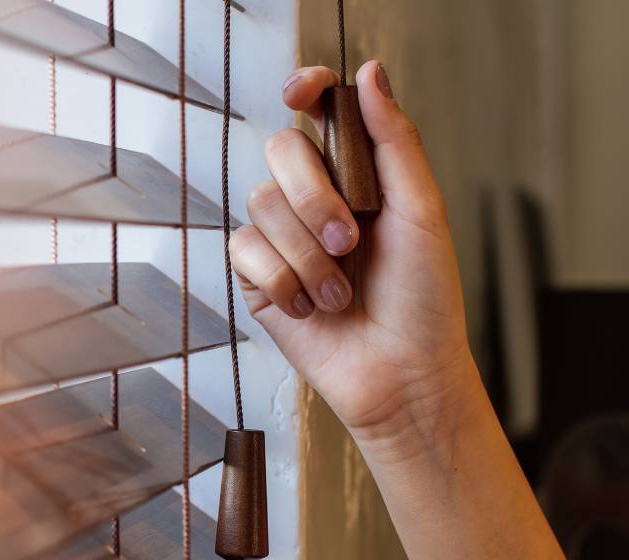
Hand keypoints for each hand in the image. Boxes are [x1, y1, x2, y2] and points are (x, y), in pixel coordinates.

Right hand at [231, 61, 477, 441]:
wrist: (400, 375)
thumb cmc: (423, 301)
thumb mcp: (422, 212)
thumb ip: (394, 141)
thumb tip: (370, 75)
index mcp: (357, 177)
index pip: (319, 113)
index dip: (305, 91)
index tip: (302, 93)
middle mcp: (316, 201)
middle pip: (281, 151)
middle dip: (314, 198)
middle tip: (350, 241)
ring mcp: (284, 239)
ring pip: (261, 205)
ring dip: (306, 255)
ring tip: (338, 293)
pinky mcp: (258, 278)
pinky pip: (244, 251)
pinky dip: (280, 280)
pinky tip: (307, 307)